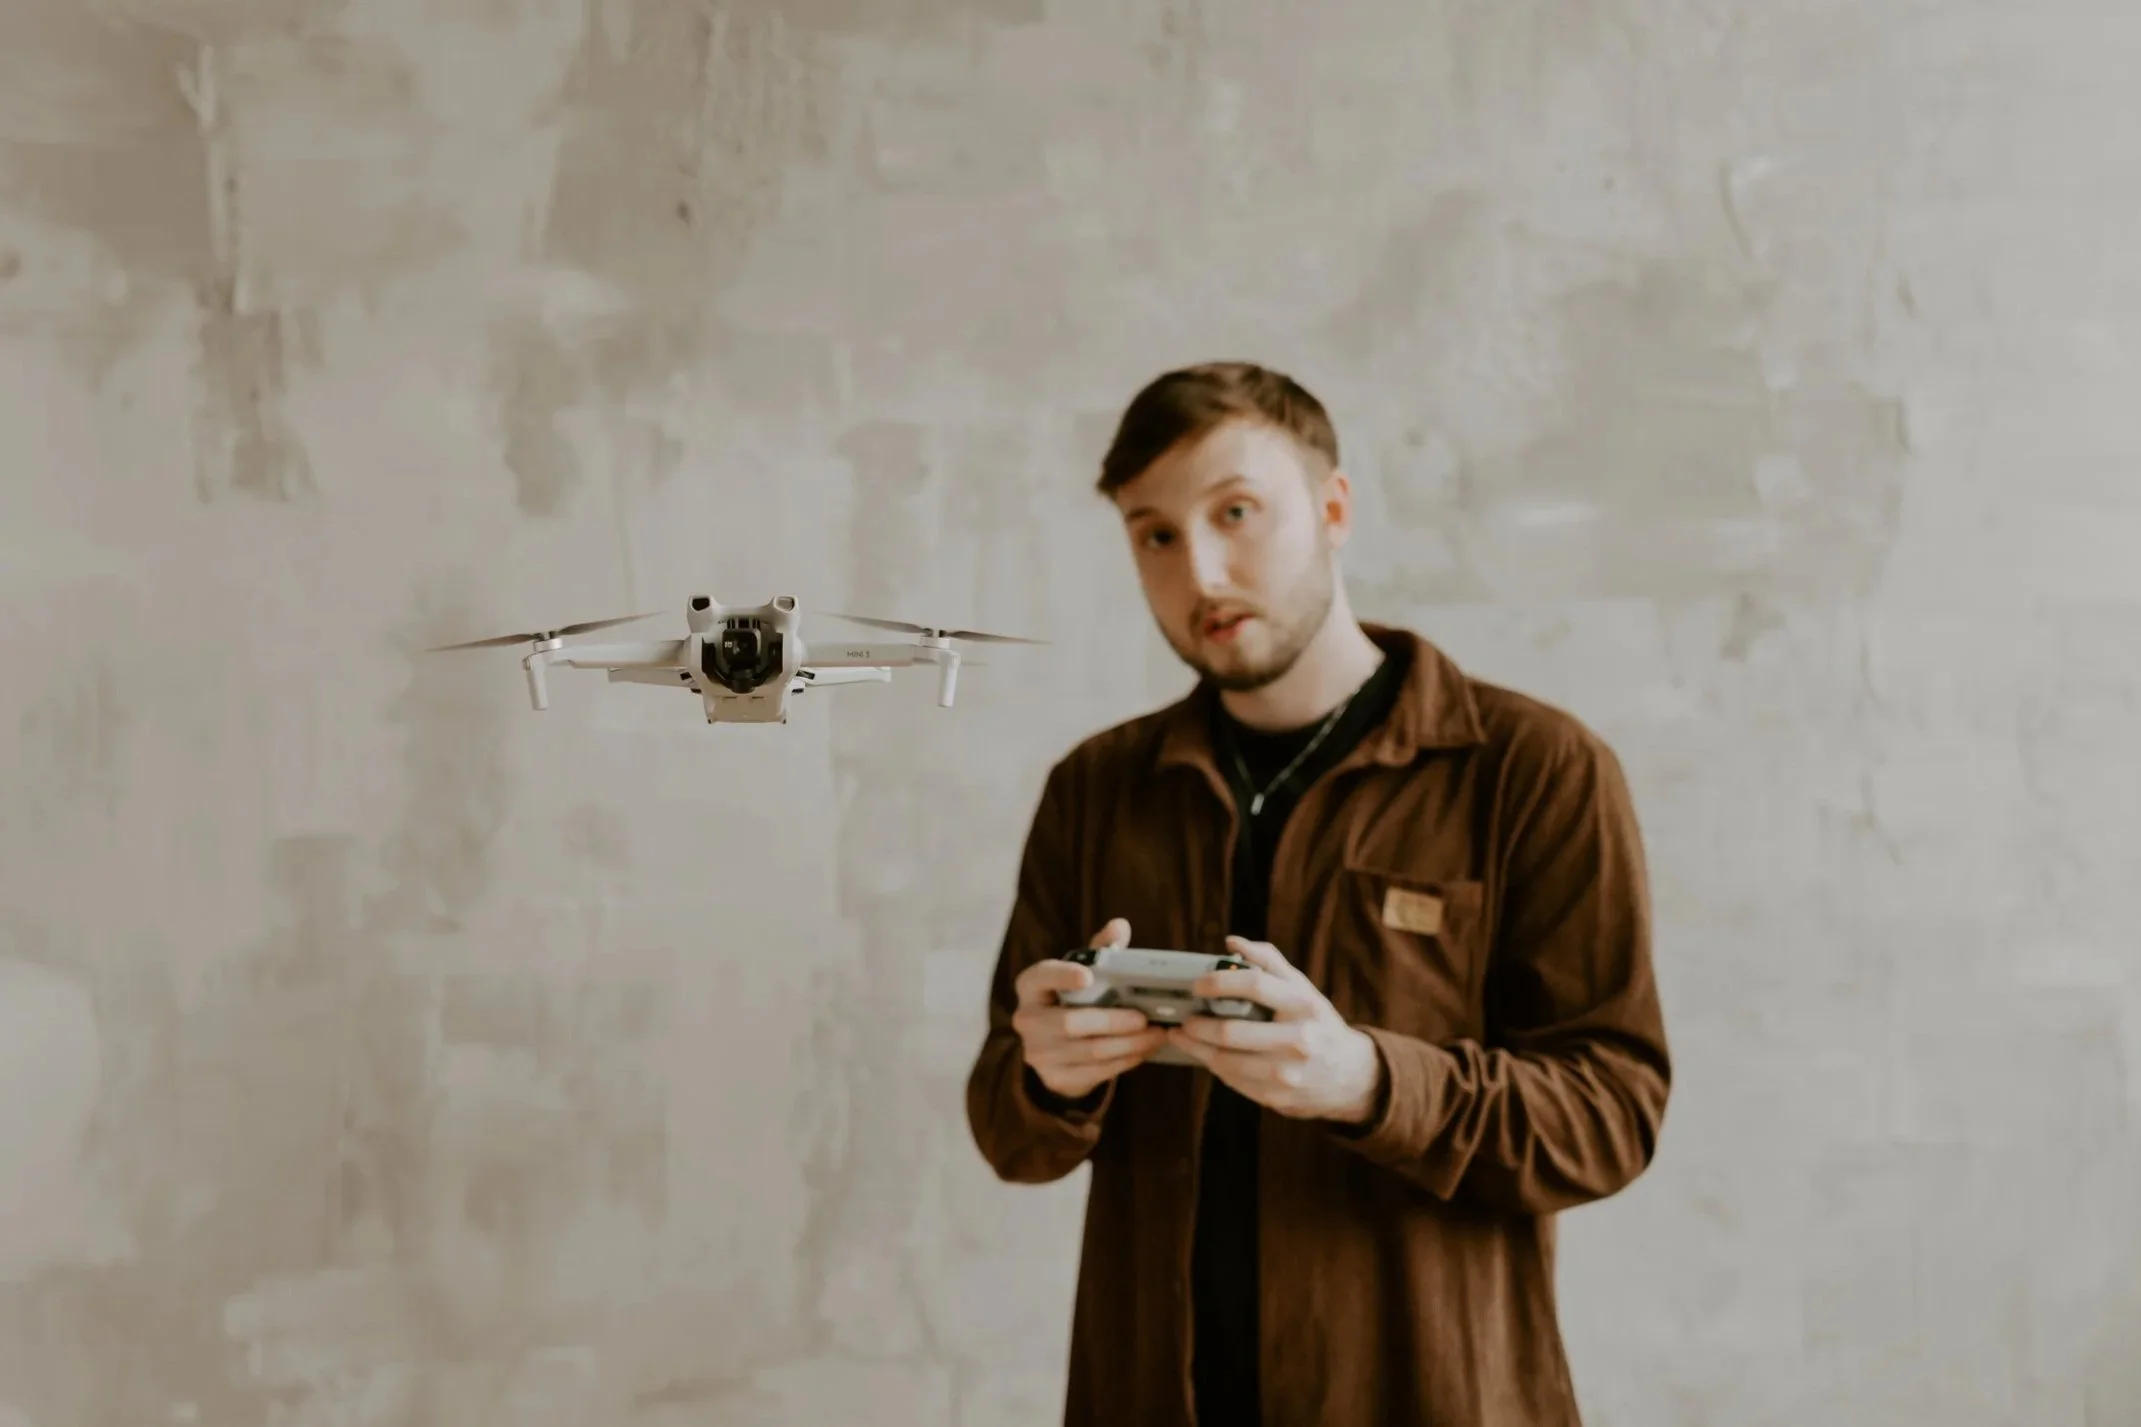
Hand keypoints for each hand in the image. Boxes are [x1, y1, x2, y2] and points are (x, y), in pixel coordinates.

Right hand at [1011, 918, 1169, 1101]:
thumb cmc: (1072, 1000)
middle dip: (1113, 1021)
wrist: (1053, 1050)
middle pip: (1070, 1023)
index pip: (1041, 976)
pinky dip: (1124, 1061)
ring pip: (1089, 1051)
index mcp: (1030, 987)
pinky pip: (1096, 1071)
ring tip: (1156, 1035)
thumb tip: (1119, 926)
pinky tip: (1143, 1051)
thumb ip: (1100, 950)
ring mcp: (1038, 1053)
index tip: (1087, 976)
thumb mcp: (1082, 974)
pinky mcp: (1054, 1078)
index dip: (1062, 976)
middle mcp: (1027, 1020)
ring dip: (1128, 1044)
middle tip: (1145, 1018)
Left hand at [1168, 936, 1384, 1123]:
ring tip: (1184, 1035)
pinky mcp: (1277, 1097)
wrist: (1351, 1076)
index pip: (1255, 985)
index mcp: (1304, 1004)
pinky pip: (1233, 1081)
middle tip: (1186, 1017)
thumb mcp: (1303, 988)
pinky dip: (1213, 1066)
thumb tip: (1232, 943)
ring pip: (1226, 1061)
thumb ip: (1269, 962)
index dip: (1220, 982)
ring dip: (1196, 1047)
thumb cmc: (1318, 1023)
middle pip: (1232, 1031)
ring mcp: (1287, 1073)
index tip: (1198, 985)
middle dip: (1198, 1024)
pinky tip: (1204, 1055)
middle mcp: (1299, 1039)